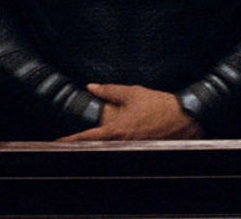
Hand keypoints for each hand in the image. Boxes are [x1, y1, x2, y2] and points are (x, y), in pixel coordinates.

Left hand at [57, 84, 202, 141]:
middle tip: (68, 145)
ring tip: (93, 144)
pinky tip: (118, 144)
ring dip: (101, 149)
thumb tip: (91, 87)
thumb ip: (109, 91)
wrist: (184, 118)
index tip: (56, 143)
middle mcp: (122, 144)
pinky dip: (117, 149)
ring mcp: (132, 152)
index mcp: (117, 130)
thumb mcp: (132, 93)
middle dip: (83, 148)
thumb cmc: (158, 105)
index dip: (70, 141)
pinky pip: (124, 153)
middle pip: (96, 150)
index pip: (87, 138)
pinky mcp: (142, 153)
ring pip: (110, 152)